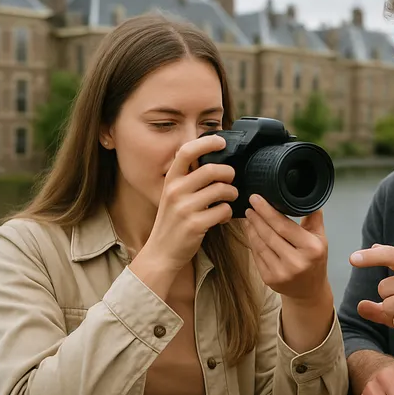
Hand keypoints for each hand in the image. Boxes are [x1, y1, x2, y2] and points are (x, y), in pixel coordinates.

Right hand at [142, 135, 238, 270]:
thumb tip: (213, 161)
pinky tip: (222, 217)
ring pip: (222, 190)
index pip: (187, 152)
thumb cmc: (172, 222)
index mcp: (170, 180)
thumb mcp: (172, 195)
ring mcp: (185, 208)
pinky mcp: (195, 224)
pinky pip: (223, 210)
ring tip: (229, 199)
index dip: (207, 143)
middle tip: (231, 180)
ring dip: (232, 193)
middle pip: (212, 170)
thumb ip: (187, 179)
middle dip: (229, 173)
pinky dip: (228, 213)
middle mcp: (175, 191)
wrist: (161, 252)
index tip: (221, 142)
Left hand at [244, 195, 328, 301]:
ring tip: (249, 216)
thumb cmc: (315, 260)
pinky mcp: (269, 279)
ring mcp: (281, 273)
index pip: (284, 226)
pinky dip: (252, 241)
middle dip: (257, 217)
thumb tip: (305, 196)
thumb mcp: (321, 238)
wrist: (309, 290)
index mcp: (311, 248)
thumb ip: (314, 217)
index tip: (257, 199)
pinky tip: (250, 231)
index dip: (267, 211)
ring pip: (260, 244)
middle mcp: (296, 262)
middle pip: (269, 234)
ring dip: (252, 228)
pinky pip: (257, 255)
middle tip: (250, 204)